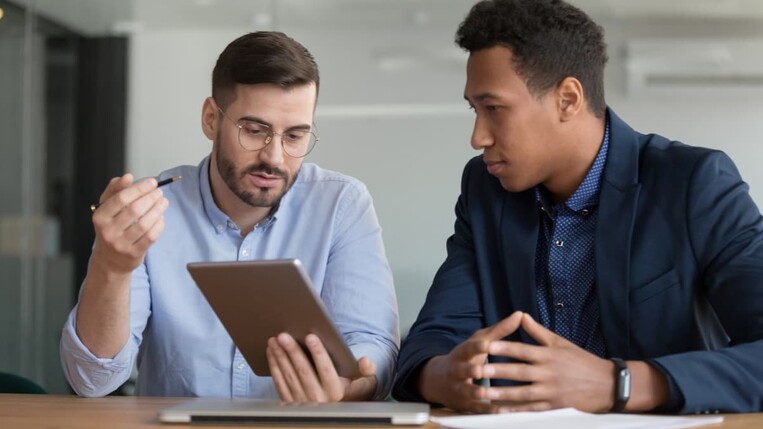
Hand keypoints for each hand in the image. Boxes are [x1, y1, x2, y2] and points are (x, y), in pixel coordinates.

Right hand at [90, 174, 167, 274]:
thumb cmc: (110, 228)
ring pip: (145, 223)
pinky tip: (161, 217)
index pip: (121, 198)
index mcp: (100, 216)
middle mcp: (108, 231)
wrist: (109, 260)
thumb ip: (115, 190)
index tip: (152, 182)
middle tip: (159, 192)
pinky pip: (151, 236)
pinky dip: (159, 224)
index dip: (139, 188)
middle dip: (151, 198)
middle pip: (135, 209)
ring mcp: (121, 244)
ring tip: (163, 202)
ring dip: (158, 210)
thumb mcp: (106, 208)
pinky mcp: (134, 253)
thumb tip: (127, 177)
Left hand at [267, 333, 377, 401]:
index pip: (326, 369)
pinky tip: (272, 352)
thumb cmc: (351, 390)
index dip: (318, 352)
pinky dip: (274, 367)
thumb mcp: (365, 381)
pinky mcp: (290, 403)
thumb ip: (367, 369)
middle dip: (292, 351)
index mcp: (336, 392)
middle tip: (284, 335)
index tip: (311, 336)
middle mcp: (318, 399)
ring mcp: (302, 402)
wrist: (339, 412)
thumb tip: (364, 360)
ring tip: (275, 340)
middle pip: (303, 371)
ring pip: (289, 376)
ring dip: (280, 356)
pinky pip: (279, 383)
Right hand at [418, 311, 523, 412]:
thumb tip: (519, 314)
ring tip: (488, 394)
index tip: (486, 344)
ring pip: (467, 391)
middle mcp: (458, 370)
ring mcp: (459, 388)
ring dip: (477, 393)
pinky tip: (500, 412)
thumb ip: (500, 330)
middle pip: (464, 370)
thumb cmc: (468, 357)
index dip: (476, 347)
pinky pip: (476, 409)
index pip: (469, 348)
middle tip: (480, 371)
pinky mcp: (464, 404)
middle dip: (471, 371)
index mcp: (462, 353)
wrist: (441, 381)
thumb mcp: (479, 341)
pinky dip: (487, 410)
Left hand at [482, 313, 614, 411]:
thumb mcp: (560, 342)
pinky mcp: (554, 406)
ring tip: (485, 392)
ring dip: (503, 393)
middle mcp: (549, 373)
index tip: (488, 346)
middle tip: (479, 369)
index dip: (505, 348)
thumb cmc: (581, 360)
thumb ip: (538, 332)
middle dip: (498, 371)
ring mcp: (551, 391)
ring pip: (523, 392)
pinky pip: (532, 409)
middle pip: (519, 372)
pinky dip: (517, 410)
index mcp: (549, 355)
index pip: (523, 350)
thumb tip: (521, 315)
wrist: (606, 384)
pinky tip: (502, 410)